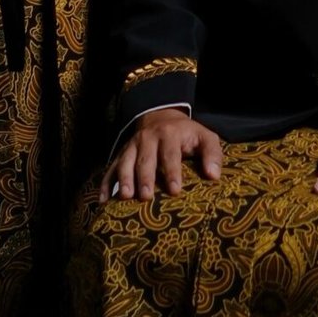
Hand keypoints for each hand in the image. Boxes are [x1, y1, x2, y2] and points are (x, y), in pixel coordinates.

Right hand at [98, 109, 223, 201]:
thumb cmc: (187, 134)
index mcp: (169, 134)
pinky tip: (103, 200)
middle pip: (145, 159)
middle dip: (144, 177)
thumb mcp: (205, 137)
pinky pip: (111, 168)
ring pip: (125, 162)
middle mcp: (148, 138)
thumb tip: (213, 175)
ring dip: (124, 179)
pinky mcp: (122, 153)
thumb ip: (212, 154)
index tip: (175, 190)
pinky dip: (106, 183)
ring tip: (125, 197)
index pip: (170, 154)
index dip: (172, 172)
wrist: (161, 116)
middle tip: (145, 196)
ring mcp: (132, 146)